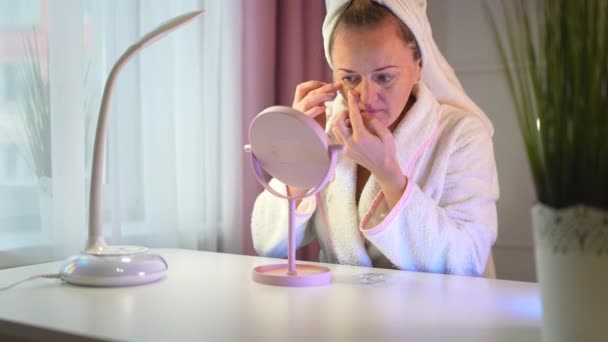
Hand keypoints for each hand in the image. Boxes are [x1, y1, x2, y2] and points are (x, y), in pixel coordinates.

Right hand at [293, 81, 339, 127]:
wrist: (311, 143)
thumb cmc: (316, 127)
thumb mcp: (318, 111)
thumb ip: (321, 101)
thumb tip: (332, 90)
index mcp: (299, 103)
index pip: (302, 88)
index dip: (314, 84)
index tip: (327, 84)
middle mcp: (297, 108)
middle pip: (309, 92)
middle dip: (325, 87)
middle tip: (337, 86)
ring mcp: (299, 116)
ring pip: (308, 101)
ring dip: (322, 96)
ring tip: (333, 96)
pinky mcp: (302, 125)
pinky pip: (307, 115)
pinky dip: (315, 110)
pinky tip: (324, 109)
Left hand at [331, 90, 406, 207]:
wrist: (383, 168)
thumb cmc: (387, 150)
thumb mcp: (385, 133)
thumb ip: (373, 121)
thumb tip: (363, 114)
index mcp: (362, 138)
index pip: (353, 116)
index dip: (352, 103)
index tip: (351, 94)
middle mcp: (351, 143)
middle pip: (336, 122)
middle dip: (342, 113)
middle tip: (351, 111)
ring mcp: (346, 149)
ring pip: (335, 130)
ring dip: (341, 121)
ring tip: (352, 120)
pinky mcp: (345, 152)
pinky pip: (338, 137)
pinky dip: (342, 129)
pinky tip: (352, 128)